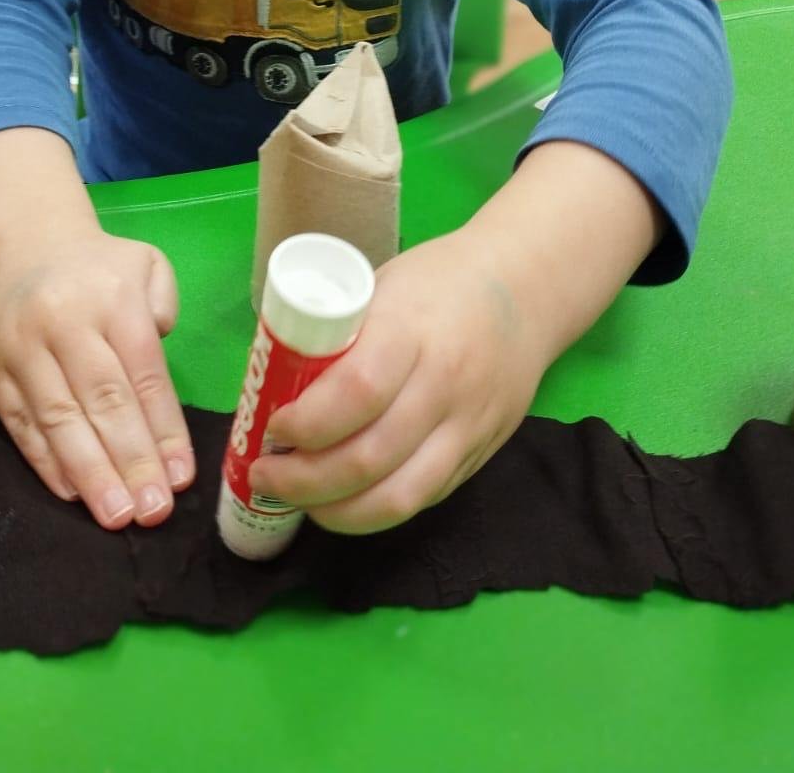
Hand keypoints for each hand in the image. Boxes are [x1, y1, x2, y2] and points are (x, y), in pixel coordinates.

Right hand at [0, 225, 195, 531]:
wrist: (27, 245)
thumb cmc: (101, 269)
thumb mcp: (148, 266)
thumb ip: (165, 312)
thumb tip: (155, 378)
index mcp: (112, 298)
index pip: (143, 374)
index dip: (163, 430)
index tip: (180, 478)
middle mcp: (64, 322)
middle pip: (102, 401)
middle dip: (130, 461)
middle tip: (152, 511)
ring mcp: (22, 349)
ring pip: (58, 419)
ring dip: (90, 473)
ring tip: (116, 515)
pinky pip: (21, 424)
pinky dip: (46, 463)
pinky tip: (74, 493)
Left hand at [249, 230, 549, 533]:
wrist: (528, 289)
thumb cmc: (439, 280)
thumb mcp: (383, 287)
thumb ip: (342, 336)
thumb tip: (274, 383)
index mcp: (412, 331)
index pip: (356, 392)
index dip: (306, 422)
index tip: (271, 426)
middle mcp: (445, 385)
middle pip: (370, 458)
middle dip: (305, 481)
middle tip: (265, 476)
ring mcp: (469, 427)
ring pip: (399, 497)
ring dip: (337, 512)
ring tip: (298, 503)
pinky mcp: (481, 454)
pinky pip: (423, 499)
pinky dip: (375, 511)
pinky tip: (343, 503)